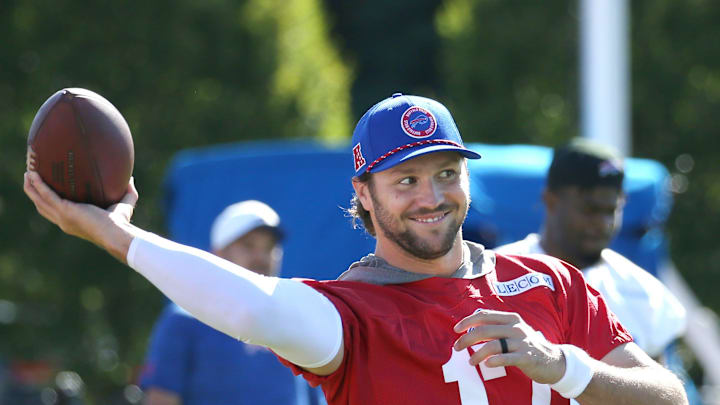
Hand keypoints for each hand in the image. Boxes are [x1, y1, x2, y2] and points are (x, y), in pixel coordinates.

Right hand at [23, 170, 138, 262]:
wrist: (117, 234)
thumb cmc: (122, 224)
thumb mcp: (124, 205)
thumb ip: (127, 192)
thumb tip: (130, 178)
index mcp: (73, 222)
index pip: (56, 213)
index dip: (48, 203)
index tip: (44, 191)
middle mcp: (65, 221)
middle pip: (43, 207)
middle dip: (34, 194)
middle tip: (30, 179)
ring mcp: (63, 217)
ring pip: (40, 201)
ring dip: (32, 187)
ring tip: (28, 173)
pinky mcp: (65, 210)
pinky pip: (47, 195)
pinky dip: (39, 185)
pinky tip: (34, 174)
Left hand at [453, 309, 565, 384]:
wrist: (553, 360)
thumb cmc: (526, 345)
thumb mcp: (513, 330)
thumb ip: (495, 326)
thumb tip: (471, 323)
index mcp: (511, 318)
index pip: (484, 315)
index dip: (467, 321)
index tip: (456, 329)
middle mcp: (516, 327)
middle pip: (485, 330)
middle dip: (467, 339)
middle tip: (457, 348)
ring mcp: (522, 342)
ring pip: (493, 345)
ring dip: (477, 353)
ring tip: (471, 362)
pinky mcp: (526, 357)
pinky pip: (507, 358)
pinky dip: (494, 360)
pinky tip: (486, 364)